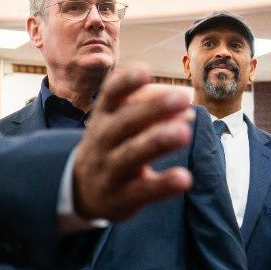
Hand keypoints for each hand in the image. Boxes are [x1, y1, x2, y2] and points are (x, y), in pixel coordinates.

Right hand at [72, 66, 194, 220]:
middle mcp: (103, 140)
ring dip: (158, 142)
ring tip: (184, 132)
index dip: (126, 82)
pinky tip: (184, 177)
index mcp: (103, 117)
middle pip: (125, 122)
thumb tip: (187, 98)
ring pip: (132, 154)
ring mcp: (111, 170)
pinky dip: (163, 184)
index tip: (144, 72)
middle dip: (153, 108)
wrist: (82, 191)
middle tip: (183, 97)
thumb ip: (151, 107)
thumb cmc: (111, 147)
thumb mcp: (118, 122)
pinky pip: (143, 191)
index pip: (110, 95)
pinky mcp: (122, 197)